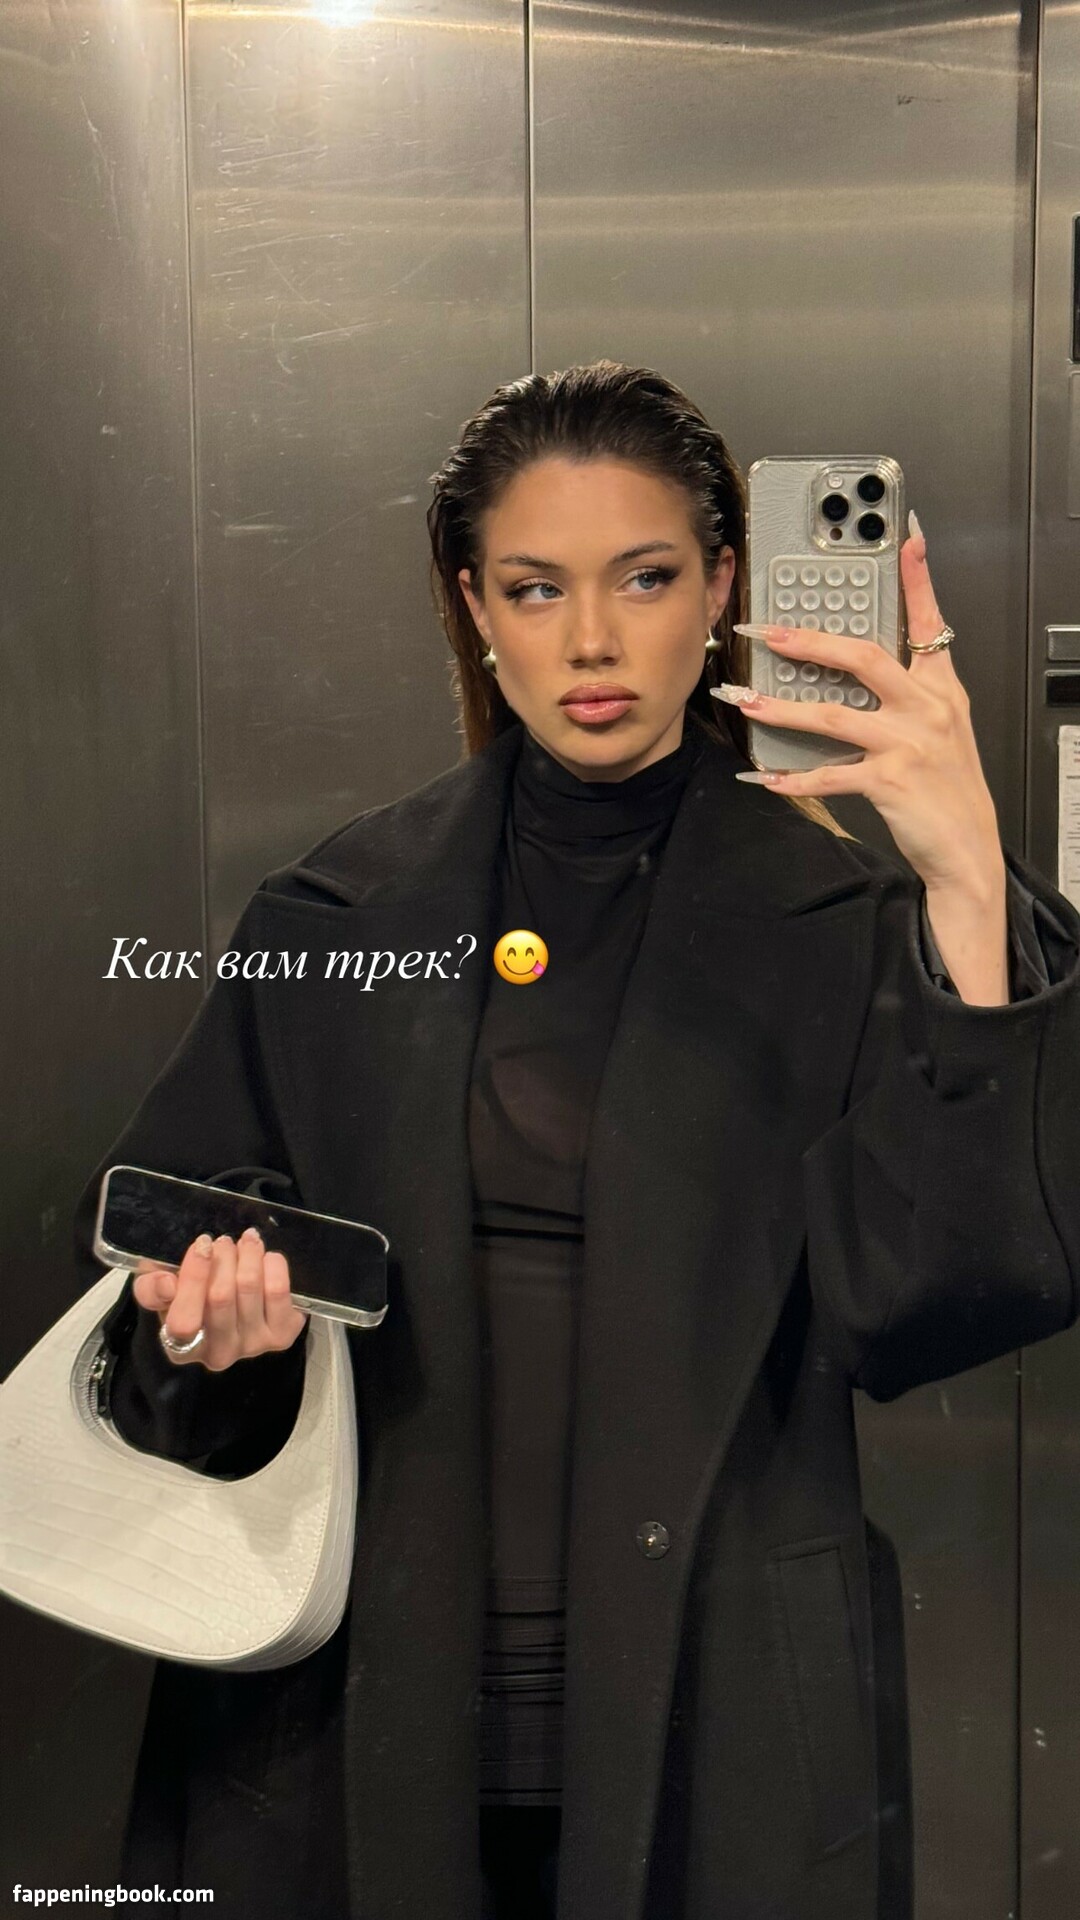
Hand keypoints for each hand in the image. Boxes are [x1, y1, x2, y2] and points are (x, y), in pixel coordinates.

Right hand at [132, 1228, 308, 1370]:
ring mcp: (252, 1347)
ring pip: (249, 1286)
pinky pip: (279, 1291)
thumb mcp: (160, 1291)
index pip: (183, 1322)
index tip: (201, 1244)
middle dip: (222, 1257)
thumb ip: (151, 1288)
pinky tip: (266, 1258)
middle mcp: (218, 1355)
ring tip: (244, 1243)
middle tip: (223, 1242)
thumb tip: (167, 1283)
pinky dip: (273, 1265)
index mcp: (181, 1349)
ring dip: (248, 1254)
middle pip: (220, 1296)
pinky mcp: (282, 1335)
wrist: (233, 1308)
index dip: (192, 1278)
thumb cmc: (190, 1297)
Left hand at [717, 518, 1005, 898]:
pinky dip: (793, 778)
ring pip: (832, 716)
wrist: (968, 847)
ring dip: (782, 709)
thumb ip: (912, 695)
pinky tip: (765, 776)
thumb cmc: (949, 790)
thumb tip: (861, 671)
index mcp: (940, 690)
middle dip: (809, 642)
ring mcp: (908, 744)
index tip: (907, 541)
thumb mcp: (945, 729)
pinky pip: (829, 776)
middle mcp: (926, 709)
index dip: (919, 582)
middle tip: (767, 633)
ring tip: (745, 702)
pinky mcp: (890, 782)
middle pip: (863, 658)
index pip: (929, 624)